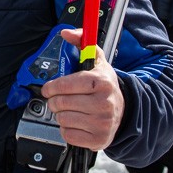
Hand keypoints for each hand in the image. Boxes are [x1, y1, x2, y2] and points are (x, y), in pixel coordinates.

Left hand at [41, 28, 123, 150]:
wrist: (124, 110)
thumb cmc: (104, 85)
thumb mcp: (96, 60)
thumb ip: (81, 42)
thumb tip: (65, 33)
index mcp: (101, 82)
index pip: (65, 85)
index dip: (52, 87)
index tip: (49, 88)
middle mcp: (103, 104)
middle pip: (60, 103)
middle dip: (55, 101)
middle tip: (60, 99)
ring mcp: (102, 123)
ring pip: (62, 119)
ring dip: (62, 114)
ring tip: (71, 110)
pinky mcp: (98, 140)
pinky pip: (68, 135)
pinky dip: (67, 129)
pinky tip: (77, 122)